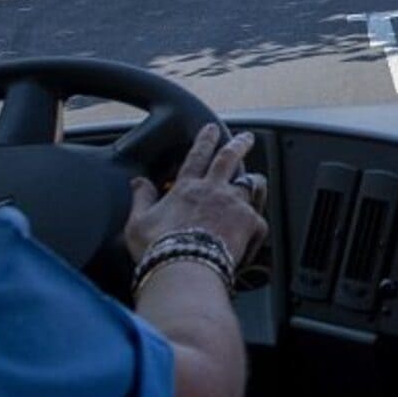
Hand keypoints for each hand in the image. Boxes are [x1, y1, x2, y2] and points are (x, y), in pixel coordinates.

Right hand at [126, 124, 267, 263]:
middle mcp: (214, 190)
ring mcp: (235, 204)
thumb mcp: (138, 222)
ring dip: (254, 181)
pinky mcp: (251, 221)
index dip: (205, 140)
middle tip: (246, 137)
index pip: (197, 156)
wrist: (184, 267)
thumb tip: (138, 182)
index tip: (211, 129)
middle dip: (239, 144)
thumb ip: (142, 198)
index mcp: (187, 188)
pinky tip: (252, 235)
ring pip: (252, 184)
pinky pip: (259, 220)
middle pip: (230, 159)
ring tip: (257, 181)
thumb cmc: (159, 248)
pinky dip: (254, 227)